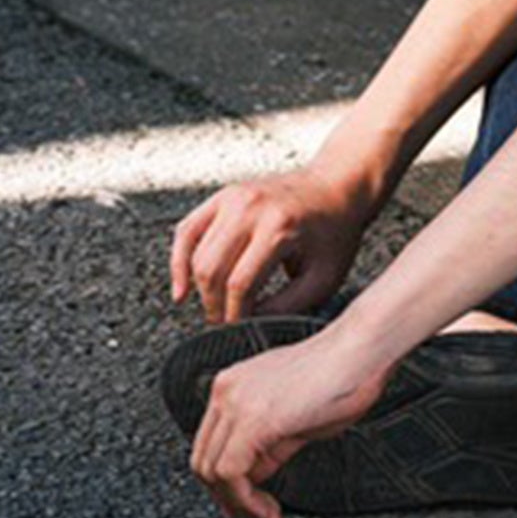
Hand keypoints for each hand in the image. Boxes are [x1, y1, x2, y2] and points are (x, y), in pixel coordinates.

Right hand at [169, 167, 369, 323]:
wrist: (337, 186)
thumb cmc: (335, 234)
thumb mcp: (324, 277)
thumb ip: (286, 306)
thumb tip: (249, 327)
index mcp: (280, 227)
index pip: (241, 284)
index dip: (235, 316)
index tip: (241, 332)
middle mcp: (252, 208)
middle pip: (212, 270)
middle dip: (215, 306)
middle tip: (226, 324)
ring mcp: (234, 197)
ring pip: (196, 255)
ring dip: (200, 289)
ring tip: (216, 307)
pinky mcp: (223, 195)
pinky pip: (187, 231)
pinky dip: (179, 261)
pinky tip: (182, 289)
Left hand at [188, 325, 390, 517]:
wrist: (364, 350)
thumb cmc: (344, 374)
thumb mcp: (296, 418)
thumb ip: (269, 445)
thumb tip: (256, 474)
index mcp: (234, 385)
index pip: (210, 446)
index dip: (224, 483)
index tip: (245, 502)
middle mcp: (227, 391)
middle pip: (204, 461)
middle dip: (228, 498)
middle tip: (255, 516)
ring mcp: (236, 404)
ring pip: (212, 471)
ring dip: (238, 503)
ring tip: (266, 515)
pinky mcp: (252, 420)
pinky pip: (231, 474)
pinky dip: (246, 500)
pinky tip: (269, 508)